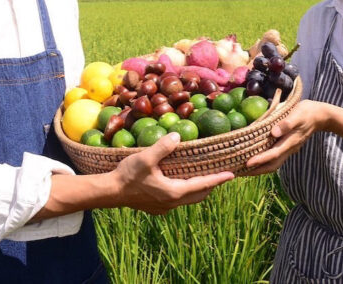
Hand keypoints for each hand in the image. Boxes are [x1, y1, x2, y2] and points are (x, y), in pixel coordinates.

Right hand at [111, 133, 234, 213]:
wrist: (111, 192)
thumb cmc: (128, 174)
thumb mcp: (146, 158)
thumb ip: (163, 147)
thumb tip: (179, 136)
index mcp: (173, 192)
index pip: (202, 185)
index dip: (217, 179)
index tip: (231, 175)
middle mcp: (172, 203)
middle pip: (199, 195)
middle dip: (211, 185)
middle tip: (222, 175)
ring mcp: (164, 207)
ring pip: (188, 199)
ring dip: (198, 189)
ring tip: (205, 177)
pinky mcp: (156, 207)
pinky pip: (178, 200)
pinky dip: (186, 191)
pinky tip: (182, 182)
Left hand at [243, 100, 329, 175]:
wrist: (320, 116)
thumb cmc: (306, 112)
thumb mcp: (297, 114)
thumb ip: (286, 124)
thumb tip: (273, 133)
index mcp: (290, 141)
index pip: (273, 154)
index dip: (260, 160)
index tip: (247, 163)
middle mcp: (289, 148)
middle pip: (273, 165)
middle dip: (257, 170)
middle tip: (241, 172)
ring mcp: (289, 149)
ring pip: (274, 163)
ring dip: (260, 168)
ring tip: (245, 168)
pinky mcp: (288, 146)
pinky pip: (275, 157)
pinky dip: (265, 161)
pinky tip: (256, 157)